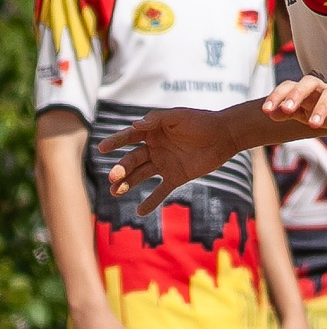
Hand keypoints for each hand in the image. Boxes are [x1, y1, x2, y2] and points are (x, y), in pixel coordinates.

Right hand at [100, 106, 238, 215]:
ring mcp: (164, 164)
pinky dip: (150, 202)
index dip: (115, 142)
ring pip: (140, 176)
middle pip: (132, 161)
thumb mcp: (179, 116)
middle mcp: (155, 149)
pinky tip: (140, 212)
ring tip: (115, 192)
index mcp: (153, 133)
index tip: (102, 148)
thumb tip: (134, 125)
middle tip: (113, 177)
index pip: (129, 138)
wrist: (227, 135)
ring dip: (126, 184)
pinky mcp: (175, 177)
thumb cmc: (203, 121)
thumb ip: (157, 119)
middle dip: (121, 169)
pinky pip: (160, 191)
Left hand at [266, 74, 326, 129]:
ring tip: (313, 124)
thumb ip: (285, 112)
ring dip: (320, 108)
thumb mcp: (300, 112)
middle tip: (287, 109)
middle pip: (308, 82)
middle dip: (296, 94)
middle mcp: (317, 88)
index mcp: (302, 90)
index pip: (288, 86)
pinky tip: (326, 122)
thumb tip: (272, 113)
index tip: (266, 110)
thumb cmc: (315, 111)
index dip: (276, 95)